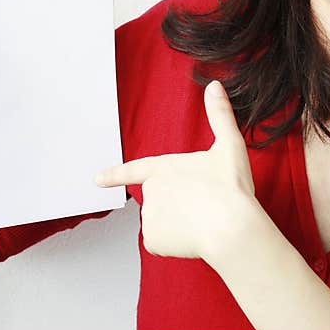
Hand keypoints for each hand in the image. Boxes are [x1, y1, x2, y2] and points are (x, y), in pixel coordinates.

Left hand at [93, 80, 257, 259]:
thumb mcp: (230, 146)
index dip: (115, 175)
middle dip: (179, 206)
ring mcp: (148, 214)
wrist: (232, 227)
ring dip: (178, 226)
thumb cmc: (232, 188)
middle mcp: (150, 189)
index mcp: (164, 167)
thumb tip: (215, 85)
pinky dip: (175, 244)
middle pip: (162, 201)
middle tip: (204, 206)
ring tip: (202, 222)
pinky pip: (162, 243)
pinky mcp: (152, 238)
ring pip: (162, 223)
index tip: (97, 180)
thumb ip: (220, 115)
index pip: (133, 170)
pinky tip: (193, 237)